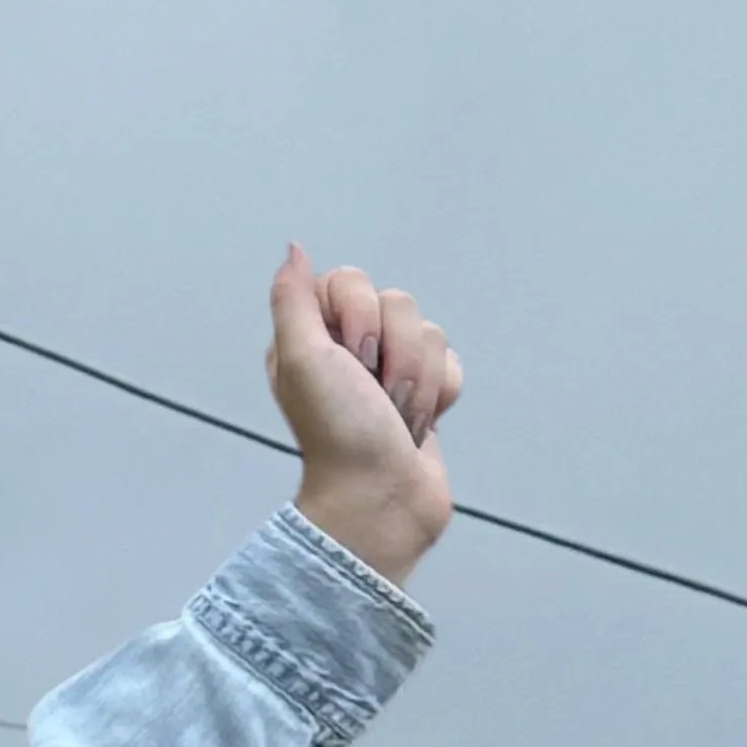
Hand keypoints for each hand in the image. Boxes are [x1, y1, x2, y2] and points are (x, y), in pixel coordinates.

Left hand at [265, 245, 466, 587]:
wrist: (382, 496)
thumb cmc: (337, 431)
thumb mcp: (301, 358)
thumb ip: (293, 300)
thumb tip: (295, 249)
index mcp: (310, 337)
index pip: (351, 280)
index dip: (359, 317)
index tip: (349, 360)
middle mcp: (347, 349)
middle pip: (399, 304)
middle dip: (395, 355)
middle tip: (373, 395)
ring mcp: (388, 370)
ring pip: (430, 334)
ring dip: (417, 381)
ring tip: (394, 417)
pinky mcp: (424, 392)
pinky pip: (453, 365)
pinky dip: (441, 395)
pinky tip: (418, 425)